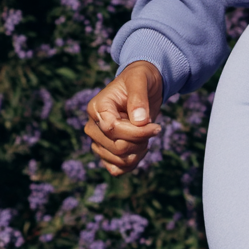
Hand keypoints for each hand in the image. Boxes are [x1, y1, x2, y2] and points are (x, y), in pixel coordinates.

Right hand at [83, 61, 162, 176]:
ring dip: (139, 151)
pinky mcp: (105, 153)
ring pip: (118, 160)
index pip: (113, 129)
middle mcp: (93, 127)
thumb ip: (139, 98)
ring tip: (147, 135)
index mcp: (97, 108)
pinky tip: (141, 148)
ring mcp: (98, 142)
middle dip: (141, 140)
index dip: (137, 132)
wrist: (141, 87)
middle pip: (117, 147)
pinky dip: (132, 163)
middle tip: (154, 128)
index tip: (156, 126)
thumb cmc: (139, 80)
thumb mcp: (140, 80)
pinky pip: (116, 169)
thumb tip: (140, 121)